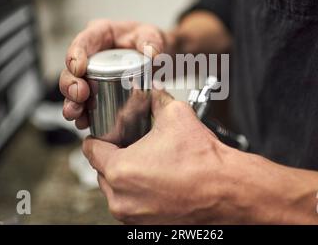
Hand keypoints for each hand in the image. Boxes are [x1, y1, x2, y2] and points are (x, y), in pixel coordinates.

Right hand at [59, 19, 172, 127]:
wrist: (157, 58)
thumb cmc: (149, 41)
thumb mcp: (152, 36)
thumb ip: (151, 41)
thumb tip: (152, 54)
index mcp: (100, 34)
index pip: (82, 41)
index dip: (75, 55)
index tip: (78, 69)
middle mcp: (90, 55)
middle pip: (71, 69)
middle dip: (70, 84)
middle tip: (79, 95)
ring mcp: (91, 75)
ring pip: (73, 90)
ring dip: (72, 103)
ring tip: (76, 114)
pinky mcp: (96, 92)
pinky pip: (85, 105)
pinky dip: (83, 115)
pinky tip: (84, 123)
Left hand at [82, 88, 235, 223]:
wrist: (227, 190)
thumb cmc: (203, 161)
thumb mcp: (176, 116)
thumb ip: (157, 100)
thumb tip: (154, 91)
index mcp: (120, 170)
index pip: (91, 150)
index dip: (99, 137)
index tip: (107, 134)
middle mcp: (121, 198)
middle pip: (102, 171)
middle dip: (114, 157)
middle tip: (131, 146)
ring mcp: (132, 216)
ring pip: (115, 190)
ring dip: (125, 176)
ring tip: (148, 163)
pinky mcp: (145, 226)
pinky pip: (131, 204)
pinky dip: (138, 192)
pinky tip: (157, 180)